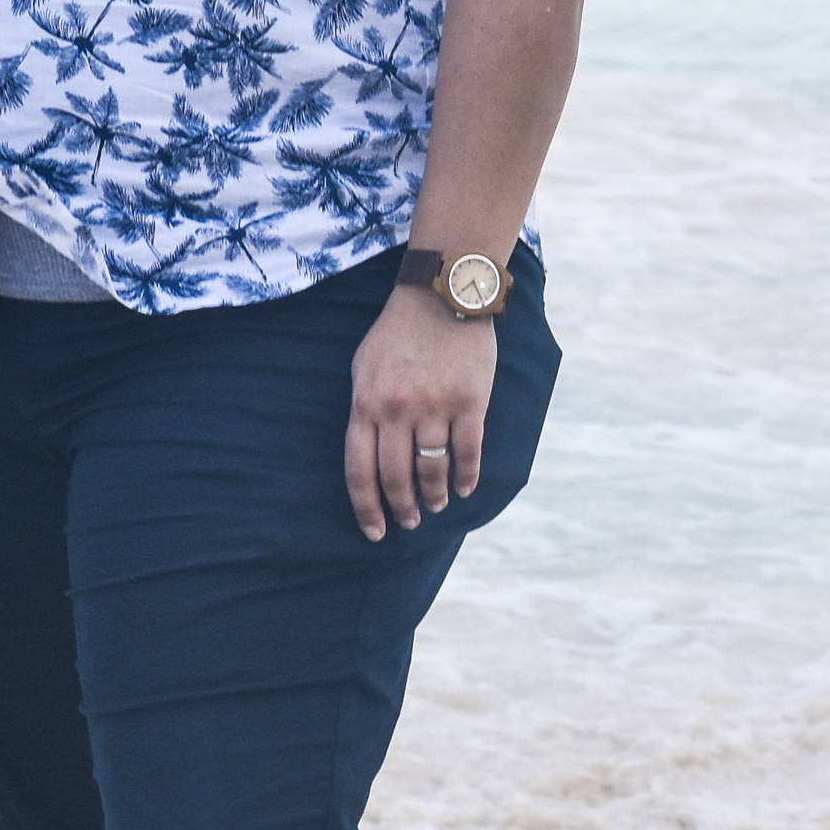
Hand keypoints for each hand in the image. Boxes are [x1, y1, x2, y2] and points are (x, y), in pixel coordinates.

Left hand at [344, 286, 497, 541]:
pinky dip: (467, 476)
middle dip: (402, 508)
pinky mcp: (470, 402)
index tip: (373, 531)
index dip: (366, 506)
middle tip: (409, 523)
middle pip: (396, 477)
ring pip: (433, 470)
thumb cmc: (396, 334)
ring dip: (434, 496)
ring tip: (436, 506)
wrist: (440, 298)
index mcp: (366, 404)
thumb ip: (363, 409)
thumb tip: (366, 451)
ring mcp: (435, 408)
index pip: (359, 469)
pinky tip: (465, 488)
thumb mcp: (363, 367)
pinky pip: (468, 452)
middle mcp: (397, 411)